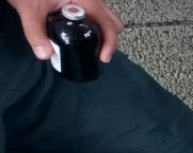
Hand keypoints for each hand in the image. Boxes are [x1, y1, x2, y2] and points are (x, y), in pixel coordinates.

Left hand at [9, 0, 123, 61]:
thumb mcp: (30, 10)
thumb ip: (36, 33)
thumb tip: (45, 55)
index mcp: (85, 0)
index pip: (107, 23)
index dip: (109, 42)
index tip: (102, 58)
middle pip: (113, 21)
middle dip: (109, 38)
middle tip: (96, 51)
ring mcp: (87, 0)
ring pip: (105, 17)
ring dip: (101, 32)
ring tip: (86, 44)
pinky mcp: (80, 1)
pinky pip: (95, 15)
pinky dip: (92, 26)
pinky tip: (77, 33)